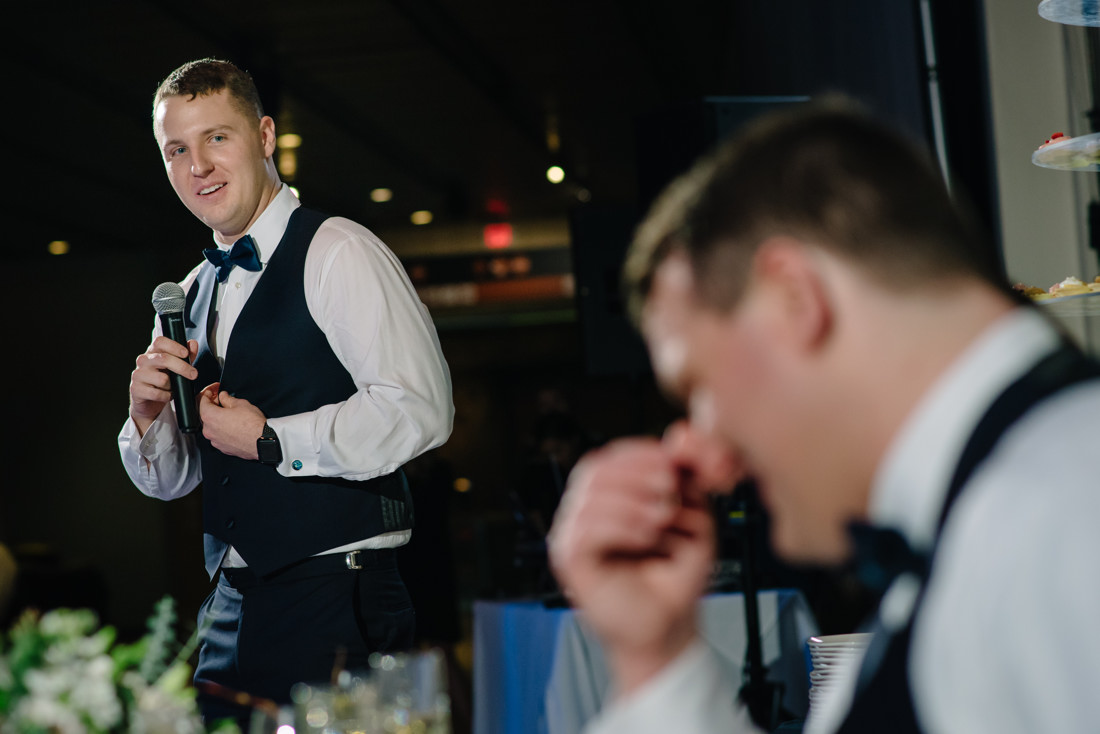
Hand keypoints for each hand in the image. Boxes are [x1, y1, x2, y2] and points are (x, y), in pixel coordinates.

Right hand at [129, 336, 197, 435]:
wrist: (149, 401)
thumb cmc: (164, 380)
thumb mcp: (177, 367)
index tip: (186, 353)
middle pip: (164, 359)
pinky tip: (167, 395)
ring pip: (162, 379)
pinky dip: (166, 396)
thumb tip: (193, 344)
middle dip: (182, 367)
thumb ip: (187, 355)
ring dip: (172, 386)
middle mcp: (143, 361)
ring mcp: (138, 374)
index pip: (160, 342)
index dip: (174, 346)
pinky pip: (157, 393)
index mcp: (153, 352)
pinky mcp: (136, 389)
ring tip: (172, 388)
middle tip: (193, 374)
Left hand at [198, 382, 266, 460]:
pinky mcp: (223, 448)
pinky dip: (223, 429)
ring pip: (212, 426)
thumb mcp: (240, 404)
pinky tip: (233, 425)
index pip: (202, 401)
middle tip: (221, 399)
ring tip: (229, 413)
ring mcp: (215, 441)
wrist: (263, 441)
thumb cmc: (252, 424)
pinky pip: (219, 436)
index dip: (208, 392)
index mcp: (210, 416)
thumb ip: (227, 399)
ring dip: (218, 418)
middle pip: (205, 414)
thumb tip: (223, 397)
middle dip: (212, 405)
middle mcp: (209, 430)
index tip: (213, 390)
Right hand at [547, 432, 735, 694]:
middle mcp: (584, 510)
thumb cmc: (675, 572)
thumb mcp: (693, 514)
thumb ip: (687, 476)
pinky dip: (621, 527)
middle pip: (594, 469)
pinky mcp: (569, 559)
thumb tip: (682, 436)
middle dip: (638, 475)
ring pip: (590, 496)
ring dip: (634, 503)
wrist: (669, 623)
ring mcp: (572, 533)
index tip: (673, 464)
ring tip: (661, 521)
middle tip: (671, 495)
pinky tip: (645, 538)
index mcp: (607, 495)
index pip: (609, 457)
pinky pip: (585, 528)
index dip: (641, 453)